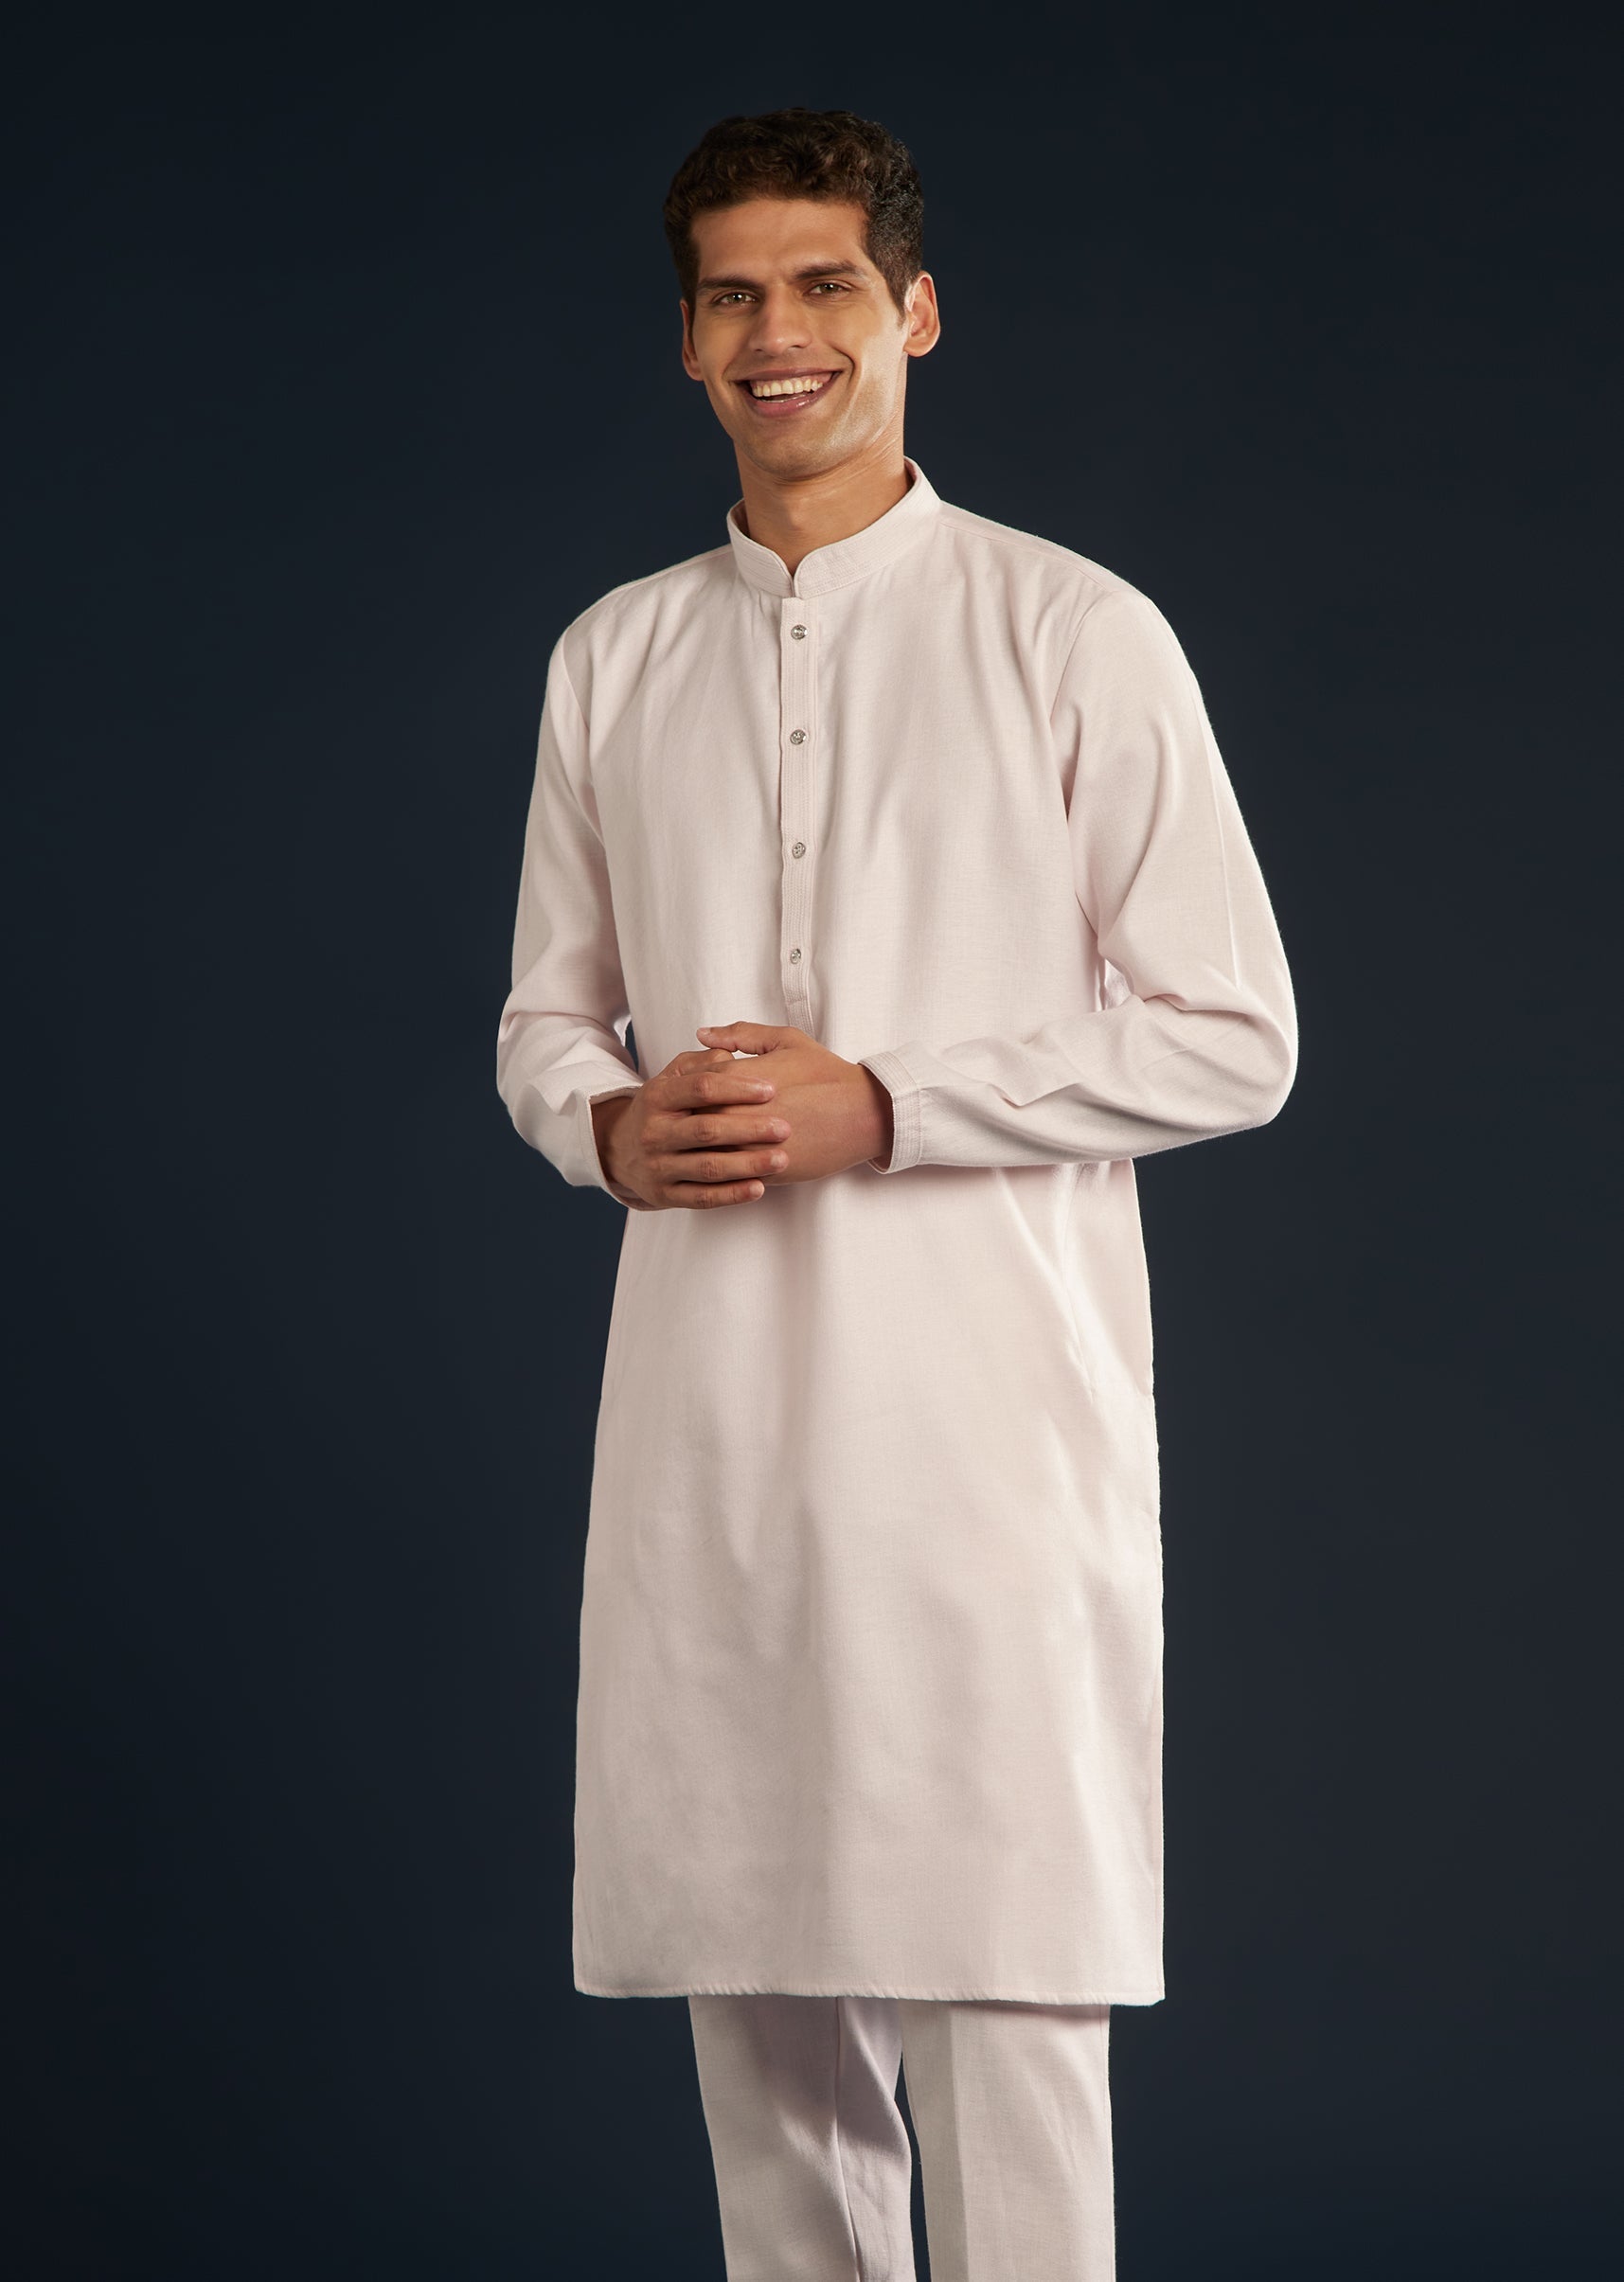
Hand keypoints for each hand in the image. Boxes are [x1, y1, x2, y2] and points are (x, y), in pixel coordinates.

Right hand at [591, 1047, 792, 1209]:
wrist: (619, 1150)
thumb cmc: (661, 1108)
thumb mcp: (672, 1077)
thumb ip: (702, 1063)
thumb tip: (731, 1056)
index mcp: (657, 1097)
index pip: (700, 1088)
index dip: (738, 1088)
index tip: (772, 1090)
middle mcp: (654, 1133)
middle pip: (706, 1130)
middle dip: (749, 1129)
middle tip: (785, 1128)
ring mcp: (658, 1167)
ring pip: (707, 1168)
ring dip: (748, 1165)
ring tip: (782, 1160)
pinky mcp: (665, 1196)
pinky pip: (702, 1198)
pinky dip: (732, 1195)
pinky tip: (760, 1188)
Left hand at [694, 1022, 893, 1182]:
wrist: (862, 1113)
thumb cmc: (826, 1074)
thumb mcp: (786, 1040)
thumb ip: (740, 1034)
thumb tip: (703, 1034)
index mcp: (737, 1079)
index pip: (689, 1086)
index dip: (687, 1090)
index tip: (691, 1092)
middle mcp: (737, 1113)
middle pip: (689, 1121)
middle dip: (688, 1120)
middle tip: (688, 1120)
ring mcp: (748, 1146)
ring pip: (703, 1152)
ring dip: (700, 1148)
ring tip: (706, 1143)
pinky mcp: (762, 1171)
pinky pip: (728, 1175)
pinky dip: (722, 1170)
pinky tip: (726, 1162)